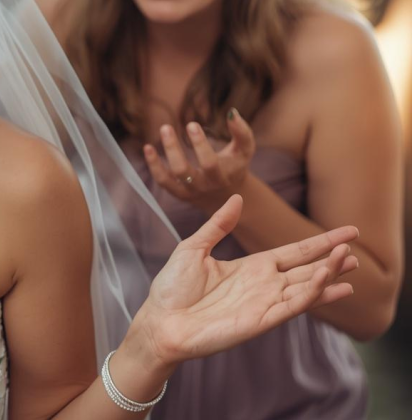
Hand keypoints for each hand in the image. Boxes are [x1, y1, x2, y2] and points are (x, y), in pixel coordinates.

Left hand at [130, 195, 357, 367]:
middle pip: (308, 269)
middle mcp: (264, 284)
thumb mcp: (194, 247)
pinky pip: (293, 305)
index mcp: (252, 267)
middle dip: (333, 258)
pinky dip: (313, 294)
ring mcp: (265, 303)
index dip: (320, 242)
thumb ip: (218, 225)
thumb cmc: (172, 288)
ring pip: (306, 287)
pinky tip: (327, 279)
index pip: (295, 252)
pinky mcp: (262, 320)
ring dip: (328, 274)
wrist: (160, 321)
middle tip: (356, 245)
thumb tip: (236, 197)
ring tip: (349, 259)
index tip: (348, 232)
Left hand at [142, 109, 255, 208]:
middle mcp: (204, 186)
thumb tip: (231, 112)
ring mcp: (190, 191)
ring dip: (160, 156)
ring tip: (161, 132)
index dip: (199, 144)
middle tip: (166, 127)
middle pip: (184, 171)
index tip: (191, 124)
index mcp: (222, 176)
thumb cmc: (235, 166)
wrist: (228, 195)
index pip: (209, 163)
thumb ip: (242, 132)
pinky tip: (147, 148)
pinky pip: (162, 181)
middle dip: (173, 149)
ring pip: (170, 177)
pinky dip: (153, 165)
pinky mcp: (178, 193)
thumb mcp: (244, 151)